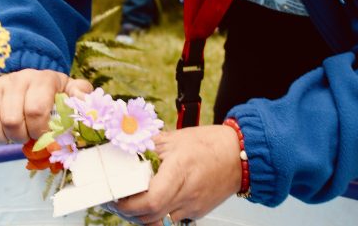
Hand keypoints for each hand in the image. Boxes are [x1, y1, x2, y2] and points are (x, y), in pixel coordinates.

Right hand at [0, 68, 91, 144]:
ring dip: (5, 138)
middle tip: (31, 136)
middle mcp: (16, 79)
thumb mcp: (71, 91)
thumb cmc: (54, 93)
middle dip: (23, 136)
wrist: (30, 81)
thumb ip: (81, 95)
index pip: (36, 110)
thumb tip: (84, 102)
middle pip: (12, 120)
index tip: (46, 137)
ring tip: (17, 134)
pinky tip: (4, 131)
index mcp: (41, 79)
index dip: (40, 131)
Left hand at [115, 125, 241, 224]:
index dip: (129, 204)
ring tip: (134, 202)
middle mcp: (187, 192)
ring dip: (143, 215)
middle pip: (150, 216)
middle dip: (130, 212)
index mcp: (179, 170)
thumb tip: (126, 153)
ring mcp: (193, 206)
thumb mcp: (174, 139)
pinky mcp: (197, 212)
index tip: (118, 197)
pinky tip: (155, 200)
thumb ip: (149, 147)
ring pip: (160, 222)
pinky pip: (172, 219)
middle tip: (119, 201)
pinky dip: (159, 213)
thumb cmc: (210, 144)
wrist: (239, 154)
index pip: (150, 200)